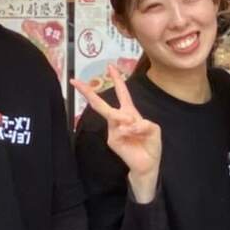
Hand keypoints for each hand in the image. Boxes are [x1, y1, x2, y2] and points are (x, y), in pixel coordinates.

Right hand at [72, 65, 161, 202]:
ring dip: (127, 120)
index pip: (122, 93)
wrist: (148, 164)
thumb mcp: (153, 129)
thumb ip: (143, 123)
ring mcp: (114, 130)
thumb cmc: (150, 145)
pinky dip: (131, 130)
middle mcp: (119, 119)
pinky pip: (121, 128)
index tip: (110, 66)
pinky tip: (135, 136)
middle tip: (75, 82)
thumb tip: (128, 123)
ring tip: (136, 129)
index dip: (117, 79)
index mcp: (130, 112)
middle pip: (101, 104)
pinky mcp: (112, 139)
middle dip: (88, 92)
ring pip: (114, 115)